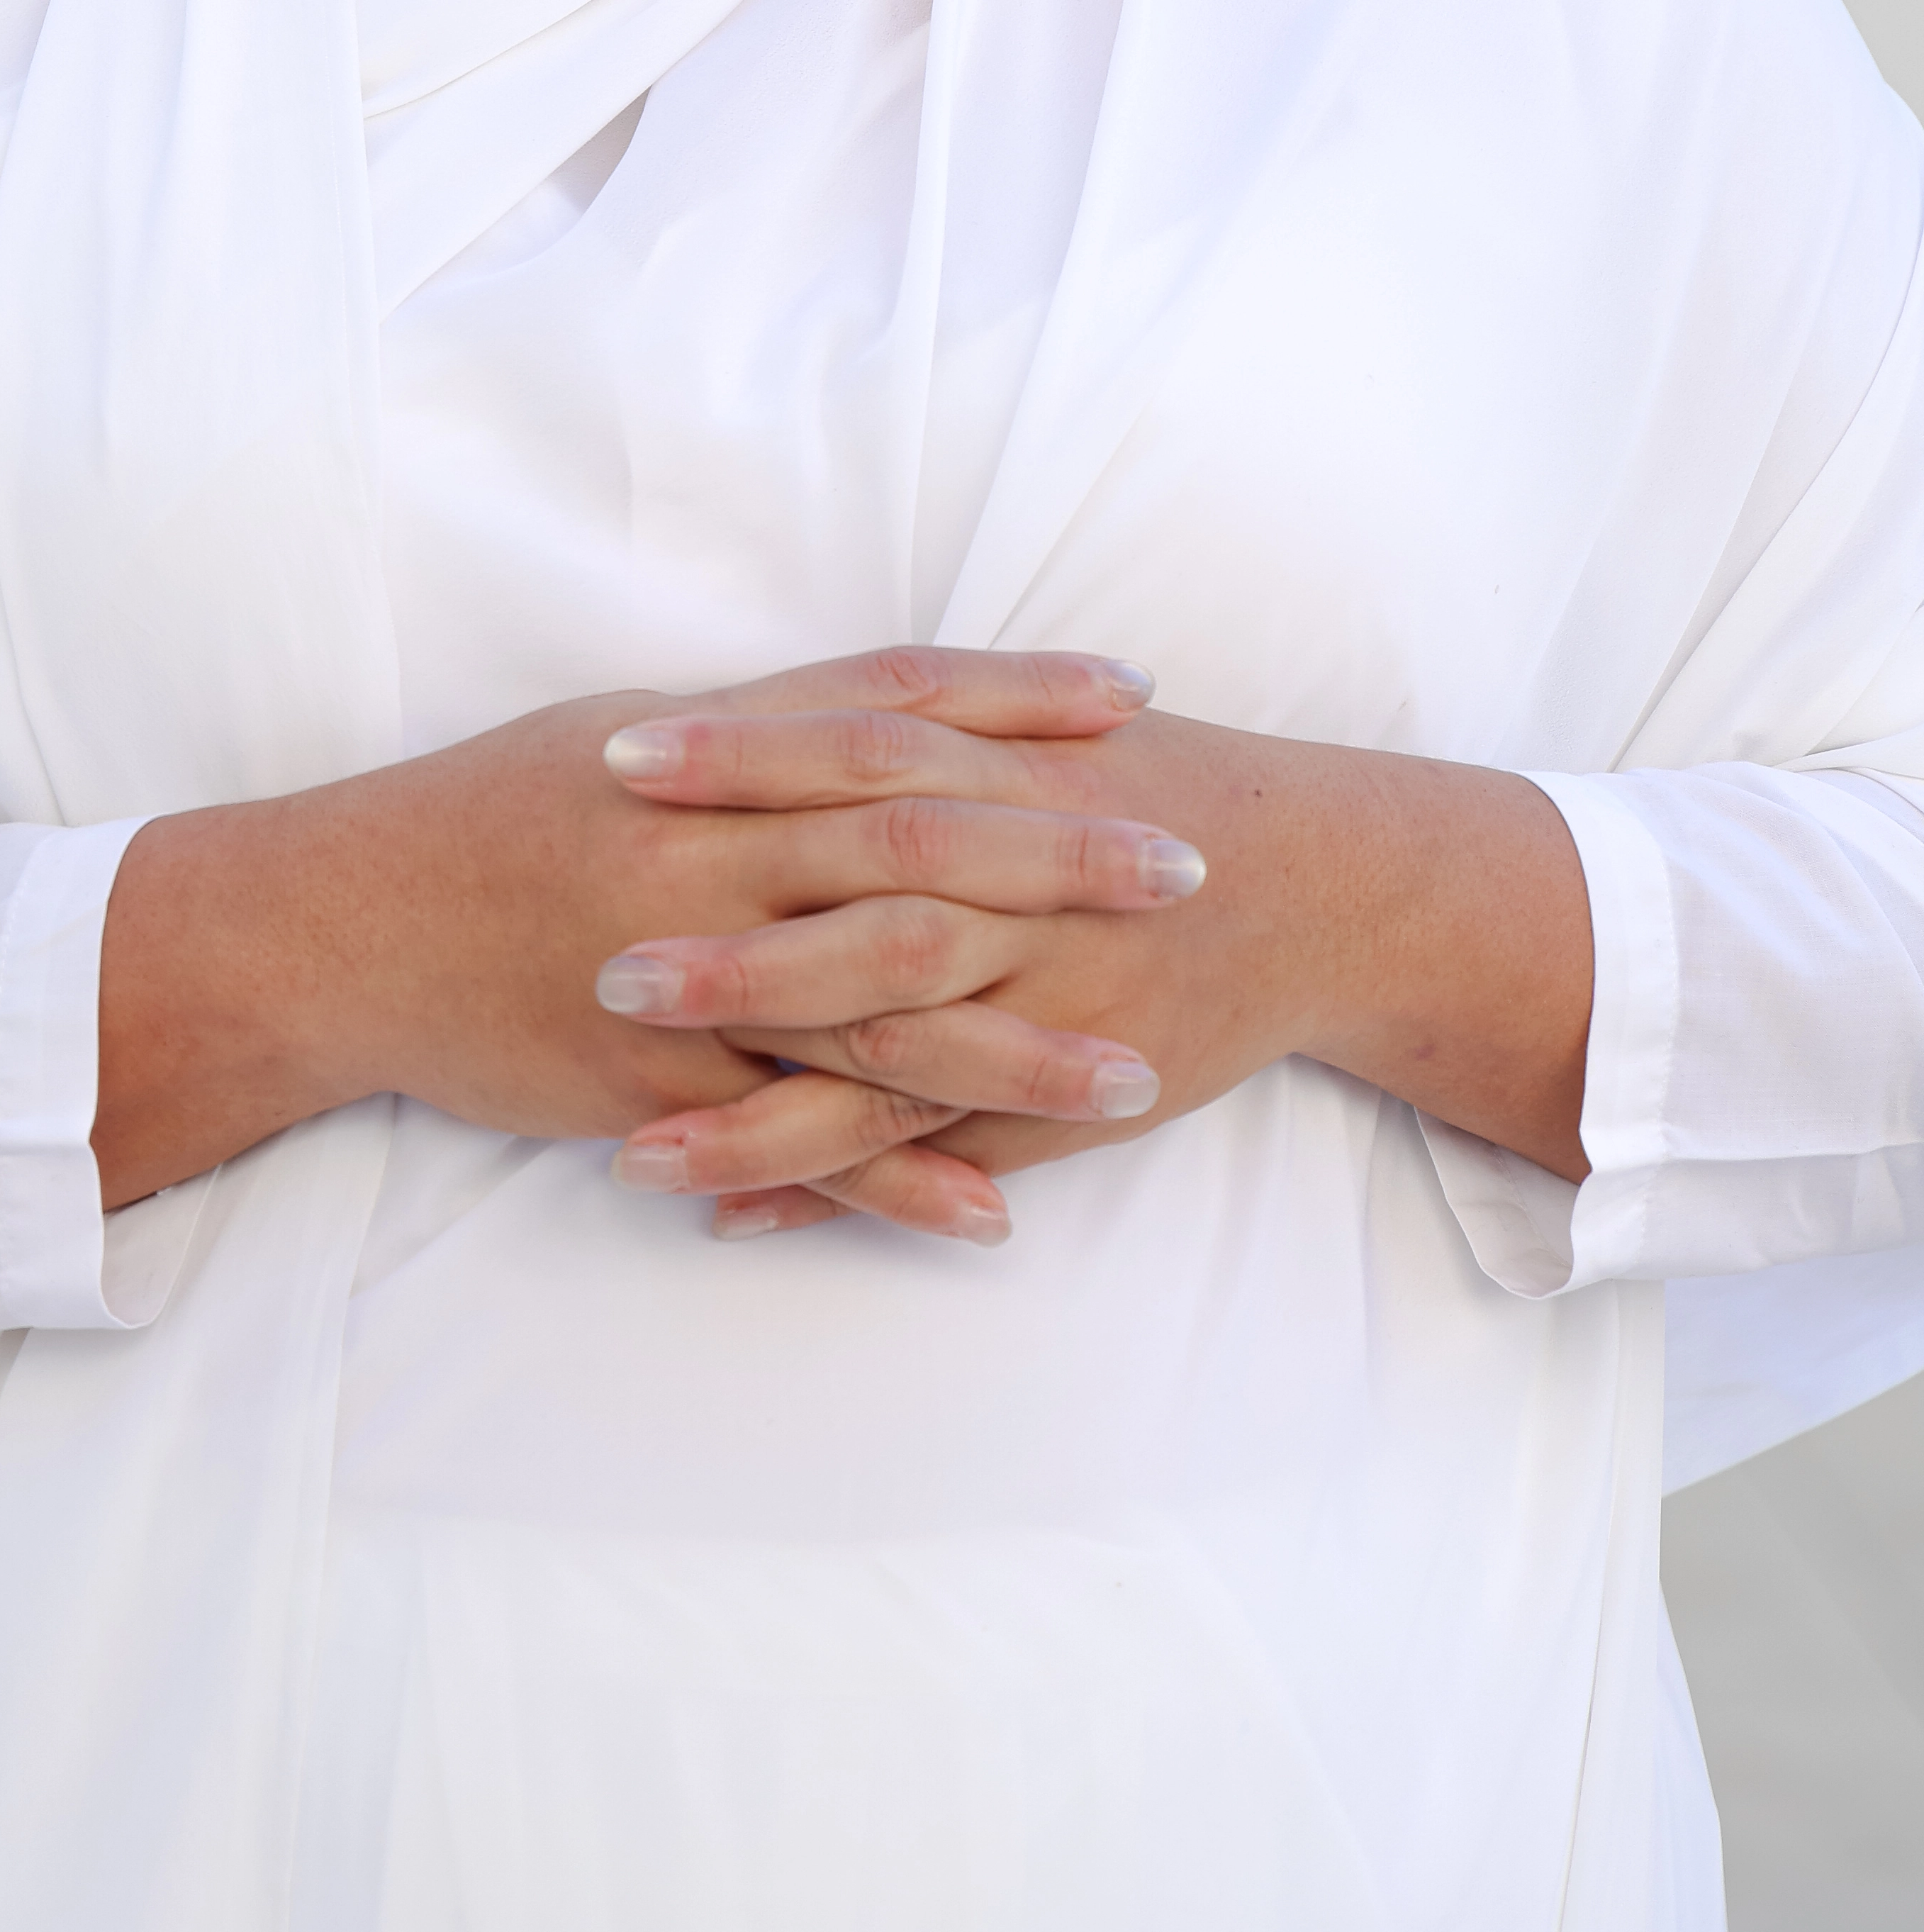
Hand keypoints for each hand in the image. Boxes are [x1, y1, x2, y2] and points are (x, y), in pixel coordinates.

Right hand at [91, 647, 1193, 1209]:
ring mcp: (682, 968)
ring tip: (1141, 1072)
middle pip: (911, 838)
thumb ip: (753, 734)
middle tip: (1189, 866)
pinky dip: (894, 1173)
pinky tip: (996, 1211)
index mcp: (706, 750)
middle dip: (1059, 853)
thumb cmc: (481, 821)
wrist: (337, 927)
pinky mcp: (651, 1079)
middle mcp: (704, 845)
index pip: (887, 704)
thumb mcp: (618, 741)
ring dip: (1017, 1044)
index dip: (1012, 697)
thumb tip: (876, 709)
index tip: (1133, 697)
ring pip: (874, 1003)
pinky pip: (792, 1133)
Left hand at [599, 686, 1593, 1236]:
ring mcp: (1044, 1002)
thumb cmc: (1155, 793)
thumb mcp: (1040, 732)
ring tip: (631, 1151)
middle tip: (603, 970)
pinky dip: (835, 1186)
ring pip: (887, 1062)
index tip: (615, 757)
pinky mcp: (1062, 1090)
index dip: (736, 756)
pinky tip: (730, 1217)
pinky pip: (935, 1146)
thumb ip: (914, 728)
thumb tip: (754, 714)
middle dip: (736, 954)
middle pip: (860, 915)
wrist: (1328, 883)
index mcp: (1003, 775)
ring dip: (757, 1111)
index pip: (848, 757)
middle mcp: (1022, 891)